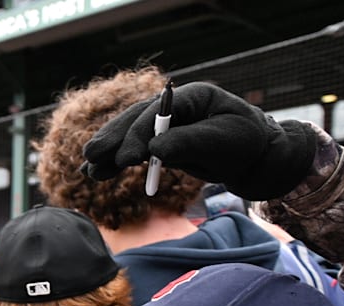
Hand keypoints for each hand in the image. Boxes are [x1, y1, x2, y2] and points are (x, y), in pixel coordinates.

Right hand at [81, 82, 315, 199]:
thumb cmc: (244, 143)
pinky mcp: (159, 141)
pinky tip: (94, 172)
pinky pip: (131, 148)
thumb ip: (189, 143)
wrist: (255, 157)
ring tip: (89, 171)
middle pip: (134, 119)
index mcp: (192, 95)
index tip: (127, 159)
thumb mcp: (222, 141)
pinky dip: (113, 160)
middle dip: (113, 139)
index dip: (138, 133)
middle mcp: (172, 106)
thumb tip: (153, 150)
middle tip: (92, 158)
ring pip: (128, 134)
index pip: (158, 111)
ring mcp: (163, 123)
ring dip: (108, 152)